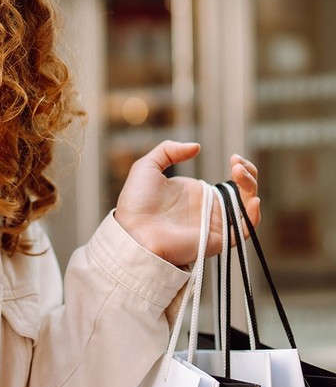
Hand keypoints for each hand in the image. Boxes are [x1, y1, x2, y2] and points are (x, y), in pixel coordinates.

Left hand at [113, 141, 260, 266]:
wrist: (132, 231)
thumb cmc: (135, 203)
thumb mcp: (147, 167)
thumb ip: (169, 151)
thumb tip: (196, 147)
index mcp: (197, 194)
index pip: (230, 182)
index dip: (240, 168)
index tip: (234, 157)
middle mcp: (209, 209)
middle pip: (244, 192)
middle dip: (249, 174)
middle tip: (237, 163)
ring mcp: (215, 224)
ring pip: (248, 208)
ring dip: (251, 188)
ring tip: (239, 172)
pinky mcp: (217, 239)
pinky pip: (245, 231)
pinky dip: (254, 216)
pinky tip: (252, 199)